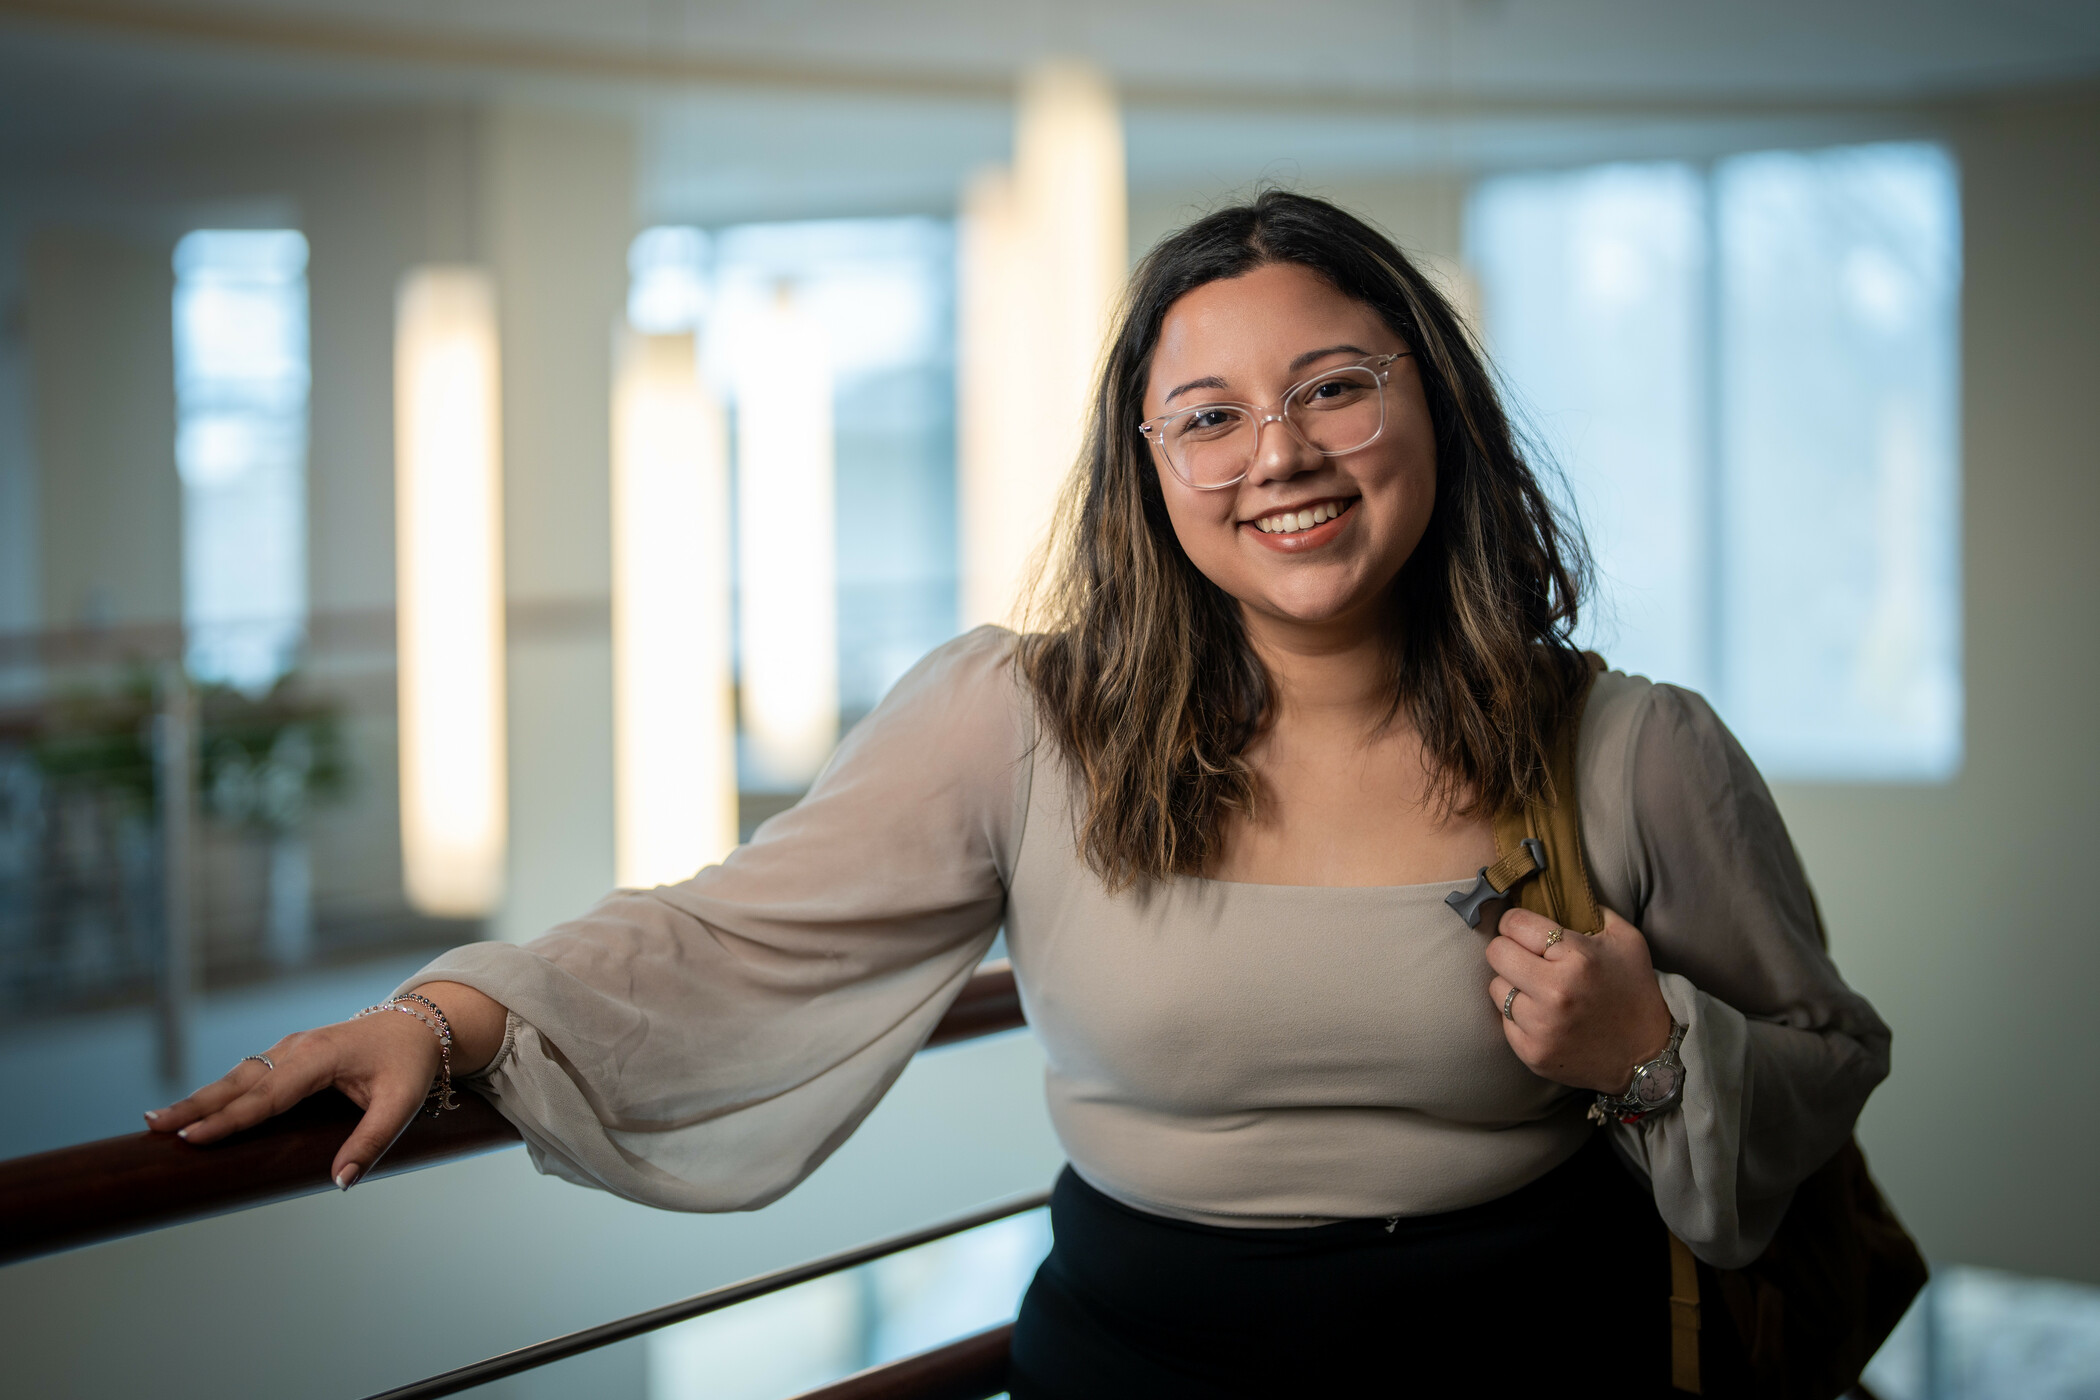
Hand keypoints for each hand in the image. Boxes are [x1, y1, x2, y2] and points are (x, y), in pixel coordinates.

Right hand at [145, 981, 505, 1188]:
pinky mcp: (290, 1053)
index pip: (267, 1095)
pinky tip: (194, 1108)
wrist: (423, 1025)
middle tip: (152, 1127)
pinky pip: (248, 1074)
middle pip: (239, 1081)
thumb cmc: (410, 1065)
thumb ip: (372, 1142)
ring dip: (199, 1098)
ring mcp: (291, 1047)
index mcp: (321, 1056)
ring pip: (238, 1075)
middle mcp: (298, 1048)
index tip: (192, 1137)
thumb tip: (341, 1182)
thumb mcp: (402, 1103)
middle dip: (195, 1105)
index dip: (229, 1118)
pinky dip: (218, 1090)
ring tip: (157, 1121)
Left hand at [1486, 906, 1675, 1095]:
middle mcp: (1555, 992)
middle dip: (1509, 949)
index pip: (1514, 923)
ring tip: (1538, 988)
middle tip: (1526, 956)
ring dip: (1513, 984)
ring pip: (1496, 988)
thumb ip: (1590, 909)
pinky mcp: (1533, 1053)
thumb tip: (1555, 890)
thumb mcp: (1626, 939)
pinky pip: (1505, 1021)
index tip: (1525, 930)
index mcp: (1577, 957)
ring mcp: (1542, 1026)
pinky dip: (1519, 1016)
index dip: (1517, 923)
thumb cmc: (1635, 990)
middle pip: (1496, 953)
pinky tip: (1543, 1015)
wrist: (1647, 1054)